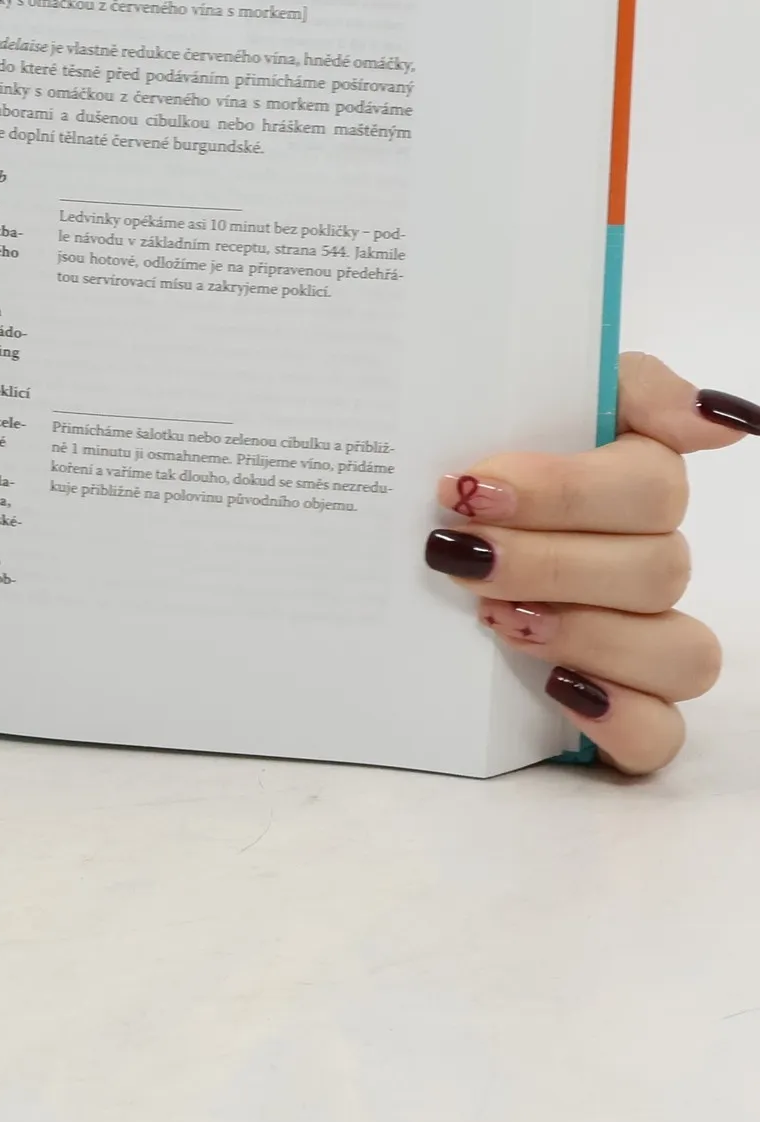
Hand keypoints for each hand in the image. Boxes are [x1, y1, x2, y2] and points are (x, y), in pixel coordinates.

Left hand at [426, 352, 752, 773]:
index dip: (566, 490)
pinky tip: (560, 689)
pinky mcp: (619, 706)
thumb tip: (717, 418)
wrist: (404, 533)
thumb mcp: (513, 394)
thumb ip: (621, 388)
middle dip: (548, 562)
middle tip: (460, 553)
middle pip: (657, 569)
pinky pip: (663, 733)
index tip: (471, 487)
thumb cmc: (468, 458)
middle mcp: (646, 561)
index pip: (653, 485)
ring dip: (588, 633)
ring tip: (496, 618)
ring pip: (681, 651)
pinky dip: (620, 717)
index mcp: (630, 483)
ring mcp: (641, 638)